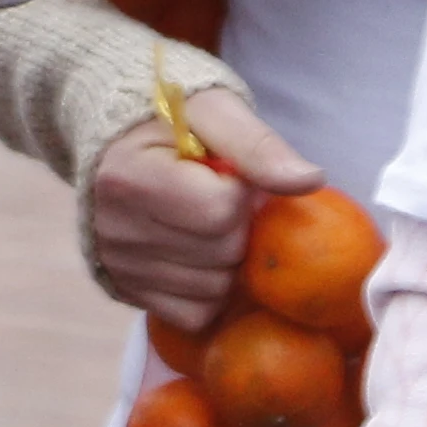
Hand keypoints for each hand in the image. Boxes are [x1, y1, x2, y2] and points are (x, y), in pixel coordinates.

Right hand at [82, 78, 320, 328]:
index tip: (223, 173)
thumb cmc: (171, 121)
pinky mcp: (127, 293)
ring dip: (227, 259)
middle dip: (237, 225)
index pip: (219, 211)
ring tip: (204, 223)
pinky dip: (209, 290)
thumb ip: (259, 145)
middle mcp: (115, 230)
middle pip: (221, 252)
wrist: (117, 141)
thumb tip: (311, 180)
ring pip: (213, 288)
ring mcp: (119, 267)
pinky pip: (195, 314)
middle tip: (218, 197)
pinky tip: (199, 255)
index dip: (239, 191)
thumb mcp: (215, 112)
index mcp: (128, 178)